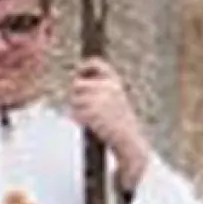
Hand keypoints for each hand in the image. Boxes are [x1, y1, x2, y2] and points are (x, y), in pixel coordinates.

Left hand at [69, 58, 150, 189]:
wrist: (129, 139)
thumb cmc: (118, 120)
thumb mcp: (114, 99)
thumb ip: (98, 89)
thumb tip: (76, 81)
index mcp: (114, 82)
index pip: (96, 64)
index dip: (84, 67)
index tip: (78, 73)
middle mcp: (108, 87)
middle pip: (77, 84)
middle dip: (75, 96)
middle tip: (84, 107)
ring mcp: (100, 99)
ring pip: (74, 99)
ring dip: (77, 109)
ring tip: (91, 118)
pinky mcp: (93, 112)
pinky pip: (75, 113)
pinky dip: (79, 119)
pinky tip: (90, 124)